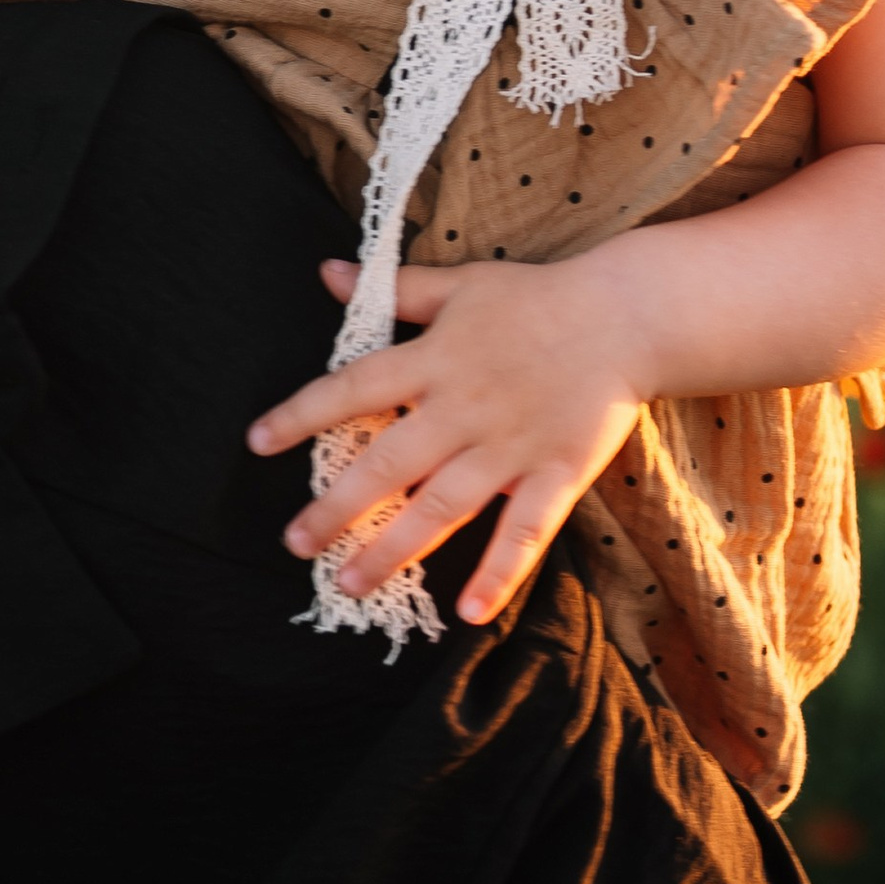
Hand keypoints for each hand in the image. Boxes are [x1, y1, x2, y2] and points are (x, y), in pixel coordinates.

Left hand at [248, 252, 652, 625]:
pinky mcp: (556, 474)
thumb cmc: (538, 298)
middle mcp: (463, 409)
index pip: (352, 389)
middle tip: (295, 543)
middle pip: (388, 464)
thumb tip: (324, 271)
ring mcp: (510, 447)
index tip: (257, 442)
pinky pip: (524, 531)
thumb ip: (394, 288)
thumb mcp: (460, 284)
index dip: (301, 415)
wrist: (627, 314)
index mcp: (434, 361)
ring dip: (394, 549)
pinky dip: (499, 572)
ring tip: (350, 582)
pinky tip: (468, 612)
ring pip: (442, 508)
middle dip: (337, 507)